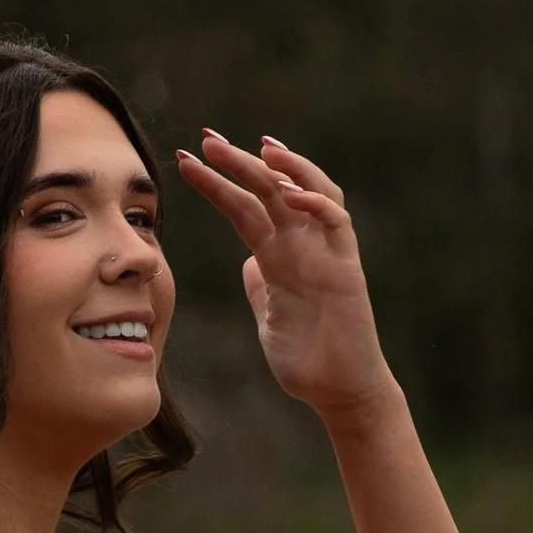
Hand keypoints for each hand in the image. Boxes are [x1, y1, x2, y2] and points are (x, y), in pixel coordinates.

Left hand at [175, 129, 394, 422]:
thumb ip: (260, 287)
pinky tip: (295, 193)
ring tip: (261, 147)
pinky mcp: (346, 268)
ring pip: (308, 192)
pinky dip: (319, 203)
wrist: (338, 392)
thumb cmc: (306, 360)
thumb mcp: (269, 319)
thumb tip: (249, 262)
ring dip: (287, 167)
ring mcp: (324, 253)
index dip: (216, 183)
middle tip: (207, 139)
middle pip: (269, 190)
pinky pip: (337, 223)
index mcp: (276, 256)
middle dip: (238, 162)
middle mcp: (300, 246)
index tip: (186, 162)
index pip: (242, 207)